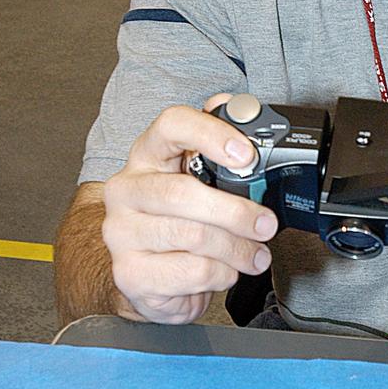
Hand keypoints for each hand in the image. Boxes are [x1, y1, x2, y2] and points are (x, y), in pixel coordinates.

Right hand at [102, 95, 277, 323]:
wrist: (151, 277)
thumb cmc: (179, 221)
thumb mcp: (199, 181)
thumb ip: (219, 149)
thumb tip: (244, 111)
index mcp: (147, 155)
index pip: (171, 125)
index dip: (211, 134)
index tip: (247, 155)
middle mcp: (126, 189)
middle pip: (182, 193)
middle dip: (235, 212)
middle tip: (265, 224)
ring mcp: (121, 233)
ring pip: (191, 236)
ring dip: (235, 248)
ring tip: (254, 254)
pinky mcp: (129, 274)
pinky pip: (190, 271)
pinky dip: (221, 273)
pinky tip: (225, 270)